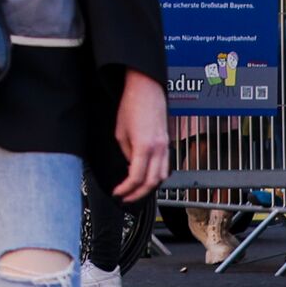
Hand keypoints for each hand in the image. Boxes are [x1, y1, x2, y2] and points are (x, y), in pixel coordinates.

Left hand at [112, 71, 168, 201]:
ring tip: (135, 190)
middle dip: (138, 194)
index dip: (126, 189)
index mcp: (144, 147)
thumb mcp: (120, 132)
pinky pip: (166, 165)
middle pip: (152, 182)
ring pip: (162, 176)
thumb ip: (126, 152)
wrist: (146, 88)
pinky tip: (146, 176)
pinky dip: (156, 175)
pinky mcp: (167, 142)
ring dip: (149, 187)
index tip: (118, 193)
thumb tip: (130, 165)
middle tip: (126, 198)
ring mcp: (166, 146)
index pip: (136, 178)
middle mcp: (158, 149)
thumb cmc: (131, 105)